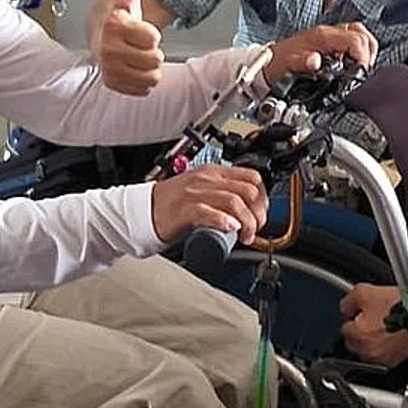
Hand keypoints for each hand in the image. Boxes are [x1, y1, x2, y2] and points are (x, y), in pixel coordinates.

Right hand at [89, 0, 164, 95]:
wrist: (99, 36)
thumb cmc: (116, 21)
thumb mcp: (126, 2)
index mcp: (113, 27)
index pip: (153, 37)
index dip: (152, 34)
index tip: (141, 30)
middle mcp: (108, 49)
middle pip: (155, 59)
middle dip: (153, 52)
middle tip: (141, 46)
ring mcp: (109, 68)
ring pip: (151, 77)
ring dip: (151, 69)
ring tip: (140, 58)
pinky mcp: (112, 83)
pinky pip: (142, 89)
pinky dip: (143, 81)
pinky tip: (135, 69)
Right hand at [150, 164, 267, 244]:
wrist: (144, 210)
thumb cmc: (173, 204)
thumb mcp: (203, 191)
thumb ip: (223, 194)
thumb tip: (247, 210)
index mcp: (213, 172)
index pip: (252, 177)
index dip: (263, 198)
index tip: (261, 214)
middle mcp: (207, 179)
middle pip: (248, 190)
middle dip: (258, 213)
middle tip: (255, 229)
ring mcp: (195, 193)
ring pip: (234, 201)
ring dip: (247, 222)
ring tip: (245, 235)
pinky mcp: (184, 209)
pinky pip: (209, 211)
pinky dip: (225, 221)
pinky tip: (231, 229)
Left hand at [264, 23, 378, 83]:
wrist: (267, 63)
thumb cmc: (277, 64)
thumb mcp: (288, 66)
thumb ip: (303, 63)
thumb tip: (315, 61)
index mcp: (321, 36)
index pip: (355, 39)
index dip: (363, 56)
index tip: (362, 71)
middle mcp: (327, 33)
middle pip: (361, 33)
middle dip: (368, 52)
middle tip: (364, 69)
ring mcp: (329, 37)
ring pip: (358, 35)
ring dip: (365, 50)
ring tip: (361, 67)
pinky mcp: (329, 43)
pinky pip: (351, 42)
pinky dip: (357, 52)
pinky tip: (352, 65)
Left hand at [340, 284, 407, 367]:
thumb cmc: (400, 304)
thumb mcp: (364, 291)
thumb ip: (348, 302)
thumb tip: (346, 308)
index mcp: (358, 334)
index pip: (345, 329)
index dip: (354, 319)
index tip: (361, 313)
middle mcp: (368, 351)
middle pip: (355, 343)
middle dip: (362, 332)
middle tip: (374, 318)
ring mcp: (384, 358)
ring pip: (370, 351)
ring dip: (373, 341)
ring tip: (386, 325)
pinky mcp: (398, 361)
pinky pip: (385, 355)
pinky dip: (387, 347)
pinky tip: (394, 334)